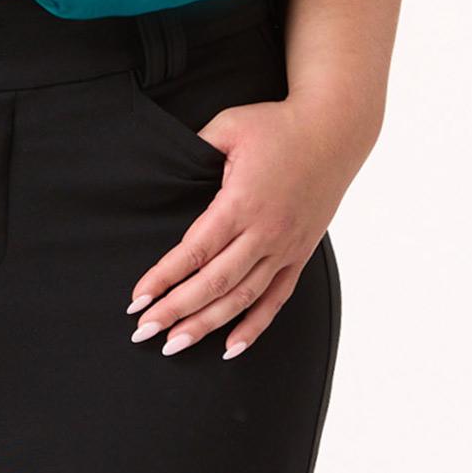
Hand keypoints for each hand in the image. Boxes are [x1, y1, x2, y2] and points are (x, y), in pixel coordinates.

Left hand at [126, 90, 369, 358]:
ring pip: (242, 297)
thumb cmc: (277, 126)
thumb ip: (197, 147)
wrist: (334, 132)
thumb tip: (168, 163)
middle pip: (214, 283)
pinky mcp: (299, 254)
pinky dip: (255, 326)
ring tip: (175, 345)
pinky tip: (231, 347)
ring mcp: (285, 248)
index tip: (138, 298)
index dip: (164, 277)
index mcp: (241, 202)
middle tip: (143, 331)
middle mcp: (264, 233)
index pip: (195, 251)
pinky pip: (276, 298)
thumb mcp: (229, 125)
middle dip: (176, 310)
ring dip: (207, 324)